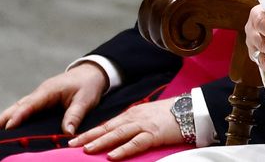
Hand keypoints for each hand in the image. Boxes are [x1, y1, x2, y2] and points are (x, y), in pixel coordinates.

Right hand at [0, 62, 107, 134]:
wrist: (92, 73)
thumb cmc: (88, 85)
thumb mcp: (85, 100)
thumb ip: (75, 115)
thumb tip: (67, 133)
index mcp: (49, 90)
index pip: (30, 104)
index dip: (19, 116)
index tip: (7, 127)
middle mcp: (41, 92)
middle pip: (19, 105)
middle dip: (4, 117)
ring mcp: (40, 96)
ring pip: (20, 106)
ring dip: (6, 116)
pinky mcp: (42, 100)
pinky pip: (26, 108)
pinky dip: (15, 115)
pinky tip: (8, 125)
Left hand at [67, 98, 181, 159]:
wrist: (191, 109)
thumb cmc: (172, 114)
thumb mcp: (149, 116)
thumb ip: (135, 124)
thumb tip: (121, 135)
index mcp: (133, 114)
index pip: (108, 124)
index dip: (91, 132)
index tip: (76, 139)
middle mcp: (135, 117)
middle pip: (109, 128)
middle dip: (90, 136)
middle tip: (72, 145)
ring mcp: (144, 125)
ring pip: (119, 134)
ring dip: (102, 142)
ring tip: (87, 150)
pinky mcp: (154, 134)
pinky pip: (136, 142)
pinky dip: (124, 149)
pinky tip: (112, 155)